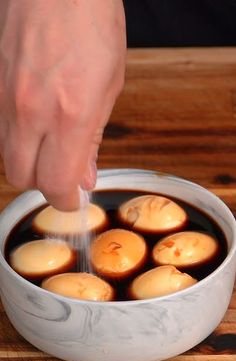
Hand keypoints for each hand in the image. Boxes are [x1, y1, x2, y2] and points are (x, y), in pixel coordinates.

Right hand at [0, 0, 125, 209]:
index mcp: (69, 114)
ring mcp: (5, 101)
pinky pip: (2, 133)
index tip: (75, 198)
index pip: (56, 184)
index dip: (66, 200)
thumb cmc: (90, 22)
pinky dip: (19, 140)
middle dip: (45, 183)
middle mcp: (29, 112)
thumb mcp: (109, 86)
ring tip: (52, 145)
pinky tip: (36, 125)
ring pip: (7, 158)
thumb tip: (83, 177)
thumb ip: (92, 139)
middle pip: (22, 179)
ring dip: (31, 162)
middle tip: (64, 170)